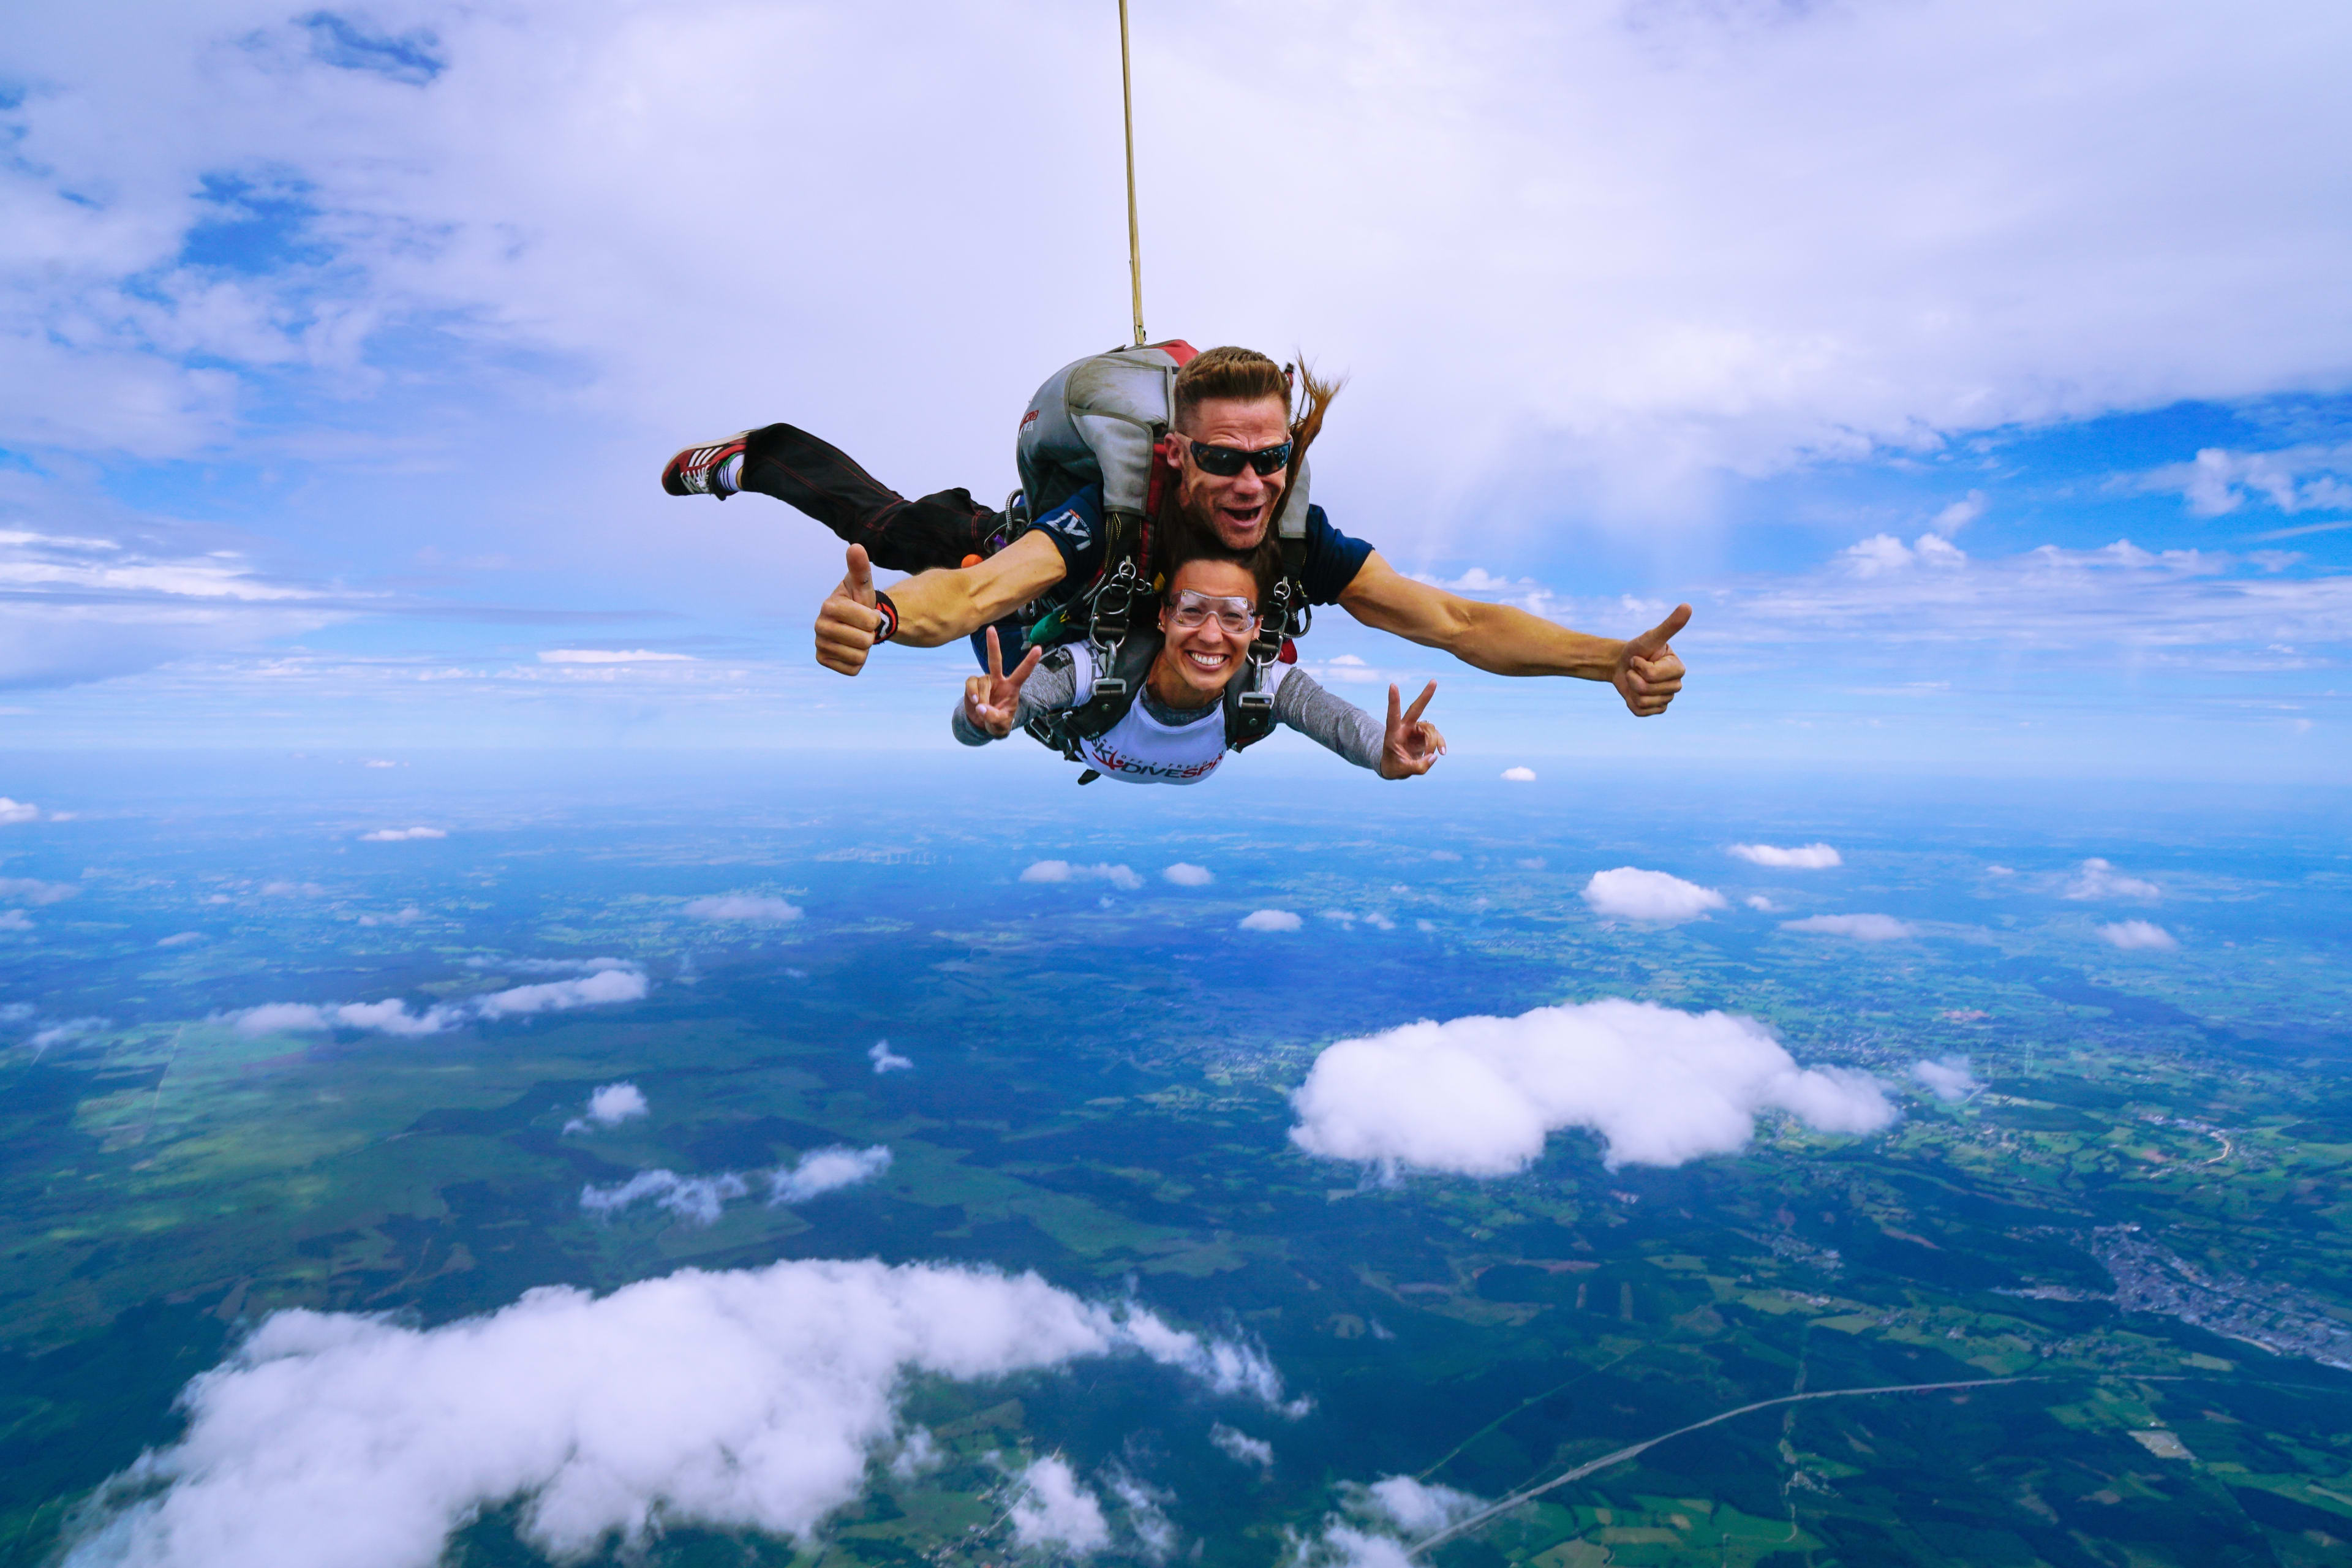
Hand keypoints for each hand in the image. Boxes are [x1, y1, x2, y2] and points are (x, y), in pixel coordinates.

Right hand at [815, 545, 883, 675]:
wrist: (854, 621)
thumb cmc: (859, 600)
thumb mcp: (862, 584)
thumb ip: (860, 568)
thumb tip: (856, 547)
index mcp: (829, 606)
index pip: (869, 622)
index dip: (875, 619)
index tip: (868, 613)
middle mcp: (819, 626)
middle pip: (864, 641)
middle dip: (870, 635)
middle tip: (862, 627)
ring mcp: (819, 645)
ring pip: (859, 657)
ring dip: (864, 649)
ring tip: (856, 637)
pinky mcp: (823, 660)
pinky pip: (852, 669)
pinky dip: (858, 661)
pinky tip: (851, 648)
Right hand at [961, 627, 1042, 737]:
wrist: (982, 725)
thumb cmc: (998, 722)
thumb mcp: (999, 724)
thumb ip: (993, 717)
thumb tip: (980, 707)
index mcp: (1012, 687)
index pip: (1023, 672)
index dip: (1030, 661)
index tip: (1039, 648)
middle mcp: (999, 680)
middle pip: (995, 660)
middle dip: (993, 644)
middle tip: (991, 629)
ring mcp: (985, 681)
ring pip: (982, 681)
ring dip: (982, 697)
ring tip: (982, 708)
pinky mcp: (973, 684)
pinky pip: (971, 683)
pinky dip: (972, 693)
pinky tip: (974, 702)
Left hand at [1379, 681, 1446, 778]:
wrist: (1395, 766)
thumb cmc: (1393, 766)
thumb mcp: (1401, 772)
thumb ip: (1417, 767)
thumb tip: (1434, 757)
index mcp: (1393, 733)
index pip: (1392, 715)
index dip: (1393, 701)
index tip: (1393, 685)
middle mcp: (1405, 728)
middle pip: (1416, 709)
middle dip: (1426, 695)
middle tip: (1434, 681)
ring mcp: (1416, 730)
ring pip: (1431, 730)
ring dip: (1434, 742)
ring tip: (1433, 755)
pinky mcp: (1425, 735)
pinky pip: (1437, 736)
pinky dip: (1440, 744)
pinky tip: (1442, 752)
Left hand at [1613, 603, 1688, 716]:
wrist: (1622, 663)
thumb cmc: (1638, 648)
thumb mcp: (1651, 636)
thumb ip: (1670, 625)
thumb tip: (1688, 606)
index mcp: (1678, 669)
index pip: (1653, 675)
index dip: (1639, 666)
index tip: (1639, 658)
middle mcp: (1676, 685)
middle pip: (1647, 690)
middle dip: (1633, 677)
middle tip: (1635, 669)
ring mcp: (1666, 699)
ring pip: (1642, 702)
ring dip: (1631, 689)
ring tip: (1634, 679)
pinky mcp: (1655, 710)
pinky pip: (1639, 711)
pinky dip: (1630, 702)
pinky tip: (1633, 692)